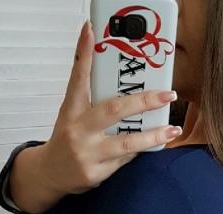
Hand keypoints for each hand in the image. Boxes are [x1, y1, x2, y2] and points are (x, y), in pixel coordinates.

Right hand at [29, 21, 181, 197]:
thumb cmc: (68, 137)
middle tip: (167, 94)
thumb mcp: (72, 113)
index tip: (90, 31)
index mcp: (71, 110)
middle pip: (113, 110)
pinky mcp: (95, 173)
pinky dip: (139, 152)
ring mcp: (87, 153)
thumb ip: (91, 96)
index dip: (83, 53)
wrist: (50, 174)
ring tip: (172, 129)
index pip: (78, 78)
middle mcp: (77, 130)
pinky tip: (151, 145)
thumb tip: (118, 73)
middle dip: (143, 101)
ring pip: (126, 143)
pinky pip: (125, 160)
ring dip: (153, 136)